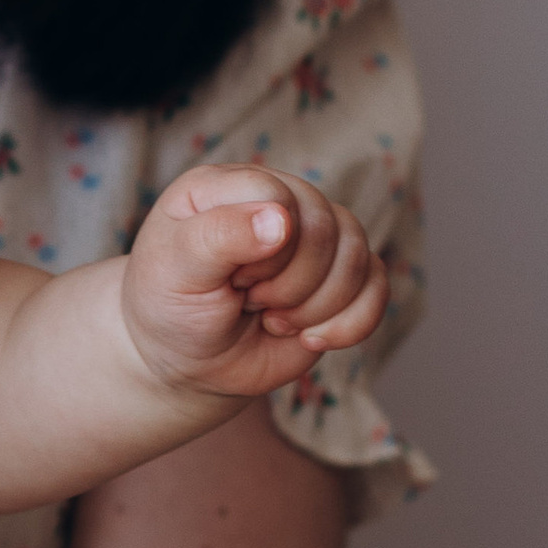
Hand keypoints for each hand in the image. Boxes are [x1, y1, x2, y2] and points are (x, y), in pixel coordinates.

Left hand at [122, 162, 385, 403]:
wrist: (185, 362)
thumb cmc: (169, 307)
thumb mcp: (174, 270)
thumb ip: (219, 236)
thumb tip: (282, 219)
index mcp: (229, 185)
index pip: (281, 199)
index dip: (265, 252)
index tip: (228, 280)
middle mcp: (278, 201)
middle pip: (326, 229)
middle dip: (290, 285)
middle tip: (248, 301)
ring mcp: (314, 239)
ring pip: (359, 256)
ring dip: (317, 308)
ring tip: (272, 320)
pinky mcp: (340, 276)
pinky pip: (378, 287)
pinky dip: (351, 324)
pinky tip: (311, 339)